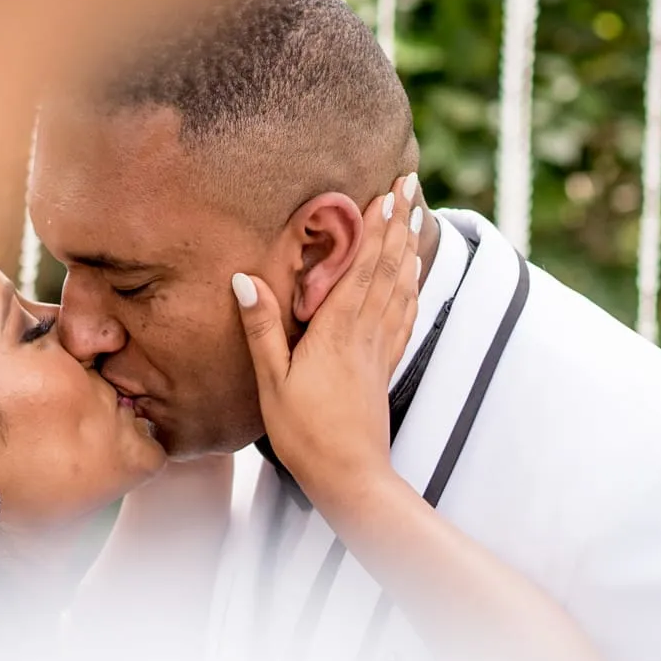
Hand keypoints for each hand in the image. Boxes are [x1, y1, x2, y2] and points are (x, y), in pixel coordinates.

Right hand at [232, 174, 421, 513]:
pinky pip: (403, 317)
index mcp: (336, 332)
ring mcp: (379, 351)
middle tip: (409, 185)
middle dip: (397, 224)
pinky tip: (414, 276)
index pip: (360, 268)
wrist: (349, 475)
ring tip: (415, 216)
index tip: (387, 191)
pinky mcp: (385, 368)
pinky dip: (411, 288)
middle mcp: (365, 334)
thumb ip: (262, 328)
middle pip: (386, 268)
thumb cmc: (303, 432)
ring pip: (399, 288)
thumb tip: (245, 279)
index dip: (375, 228)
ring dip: (407, 248)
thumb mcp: (271, 381)